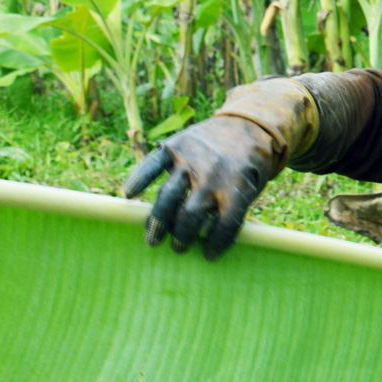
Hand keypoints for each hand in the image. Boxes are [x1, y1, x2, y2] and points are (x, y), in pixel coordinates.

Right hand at [120, 116, 280, 258]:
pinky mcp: (175, 146)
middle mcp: (212, 174)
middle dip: (182, 236)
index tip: (207, 256)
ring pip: (168, 196)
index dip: (216, 244)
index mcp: (237, 187)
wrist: (248, 125)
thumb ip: (234, 211)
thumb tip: (208, 242)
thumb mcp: (253, 189)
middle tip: (178, 248)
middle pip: (190, 214)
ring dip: (158, 221)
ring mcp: (191, 159)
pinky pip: (152, 165)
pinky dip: (139, 179)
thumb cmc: (250, 167)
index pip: (224, 224)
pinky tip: (128, 195)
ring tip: (153, 239)